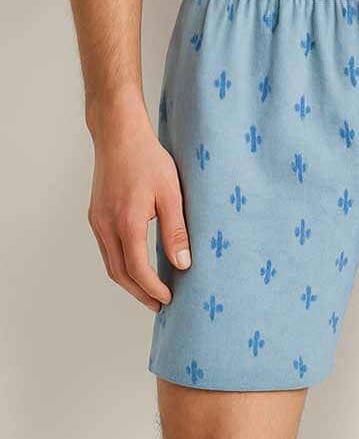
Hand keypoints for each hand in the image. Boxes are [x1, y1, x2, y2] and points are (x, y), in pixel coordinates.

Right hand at [87, 100, 189, 311]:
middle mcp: (106, 225)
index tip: (168, 298)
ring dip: (129, 281)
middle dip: (139, 293)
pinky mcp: (95, 214)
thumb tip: (183, 264)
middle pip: (119, 273)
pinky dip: (120, 263)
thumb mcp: (171, 193)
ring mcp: (97, 220)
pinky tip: (136, 263)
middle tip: (158, 304)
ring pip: (110, 263)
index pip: (137, 269)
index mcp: (126, 222)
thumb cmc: (147, 158)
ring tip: (149, 290)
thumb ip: (176, 231)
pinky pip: (106, 248)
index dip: (152, 289)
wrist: (119, 134)